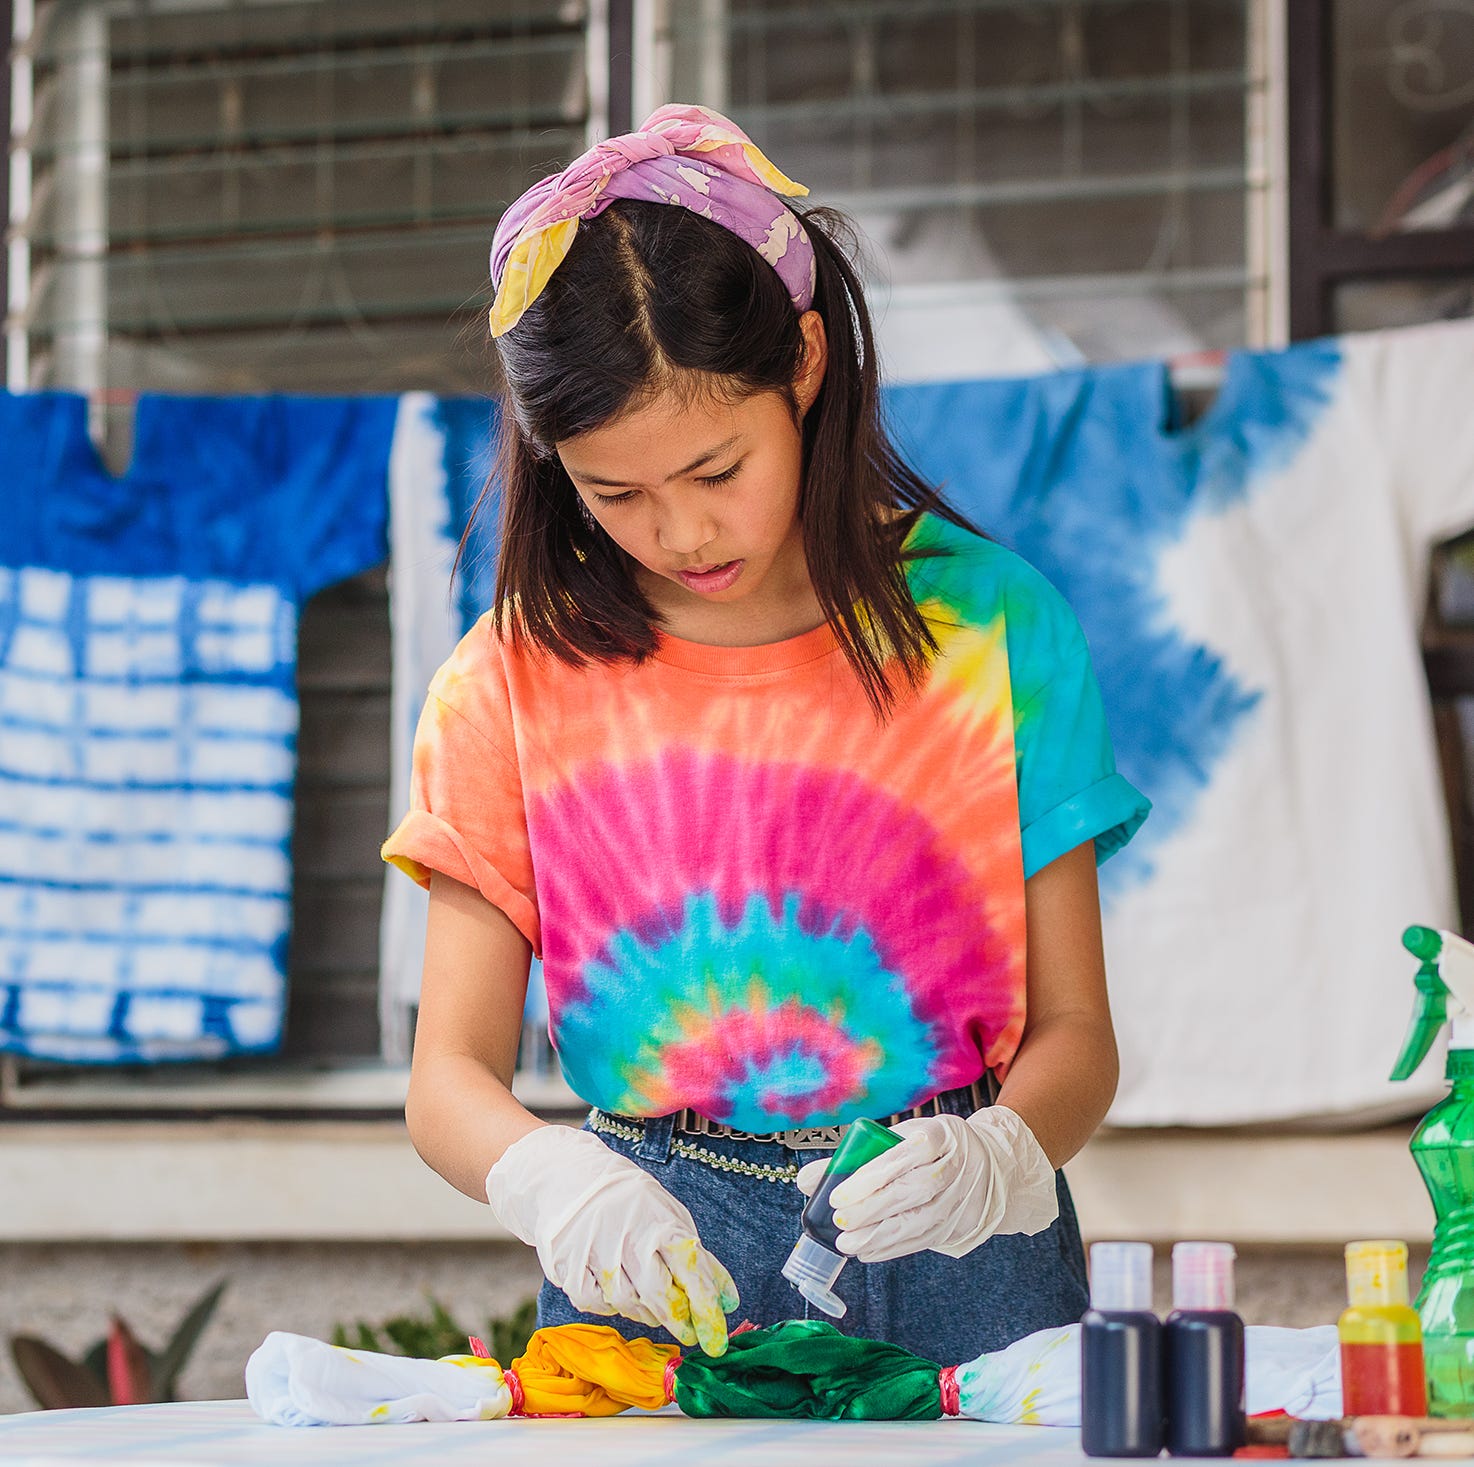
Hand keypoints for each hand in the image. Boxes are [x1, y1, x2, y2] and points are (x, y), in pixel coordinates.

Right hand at [485, 1126, 737, 1353]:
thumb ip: (698, 1258)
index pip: (690, 1269)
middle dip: (677, 1320)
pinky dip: (610, 1305)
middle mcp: (626, 1235)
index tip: (716, 1339)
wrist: (569, 1176)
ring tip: (653, 1306)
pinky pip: (595, 1303)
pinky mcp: (567, 1264)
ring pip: (627, 1303)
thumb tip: (728, 1300)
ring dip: (645, 1313)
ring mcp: (593, 1250)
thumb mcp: (669, 1215)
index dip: (705, 1308)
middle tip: (687, 1333)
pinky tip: (617, 1292)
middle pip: (658, 1294)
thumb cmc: (629, 1201)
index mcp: (658, 1220)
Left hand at [793, 1107, 1058, 1261]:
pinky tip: (867, 1251)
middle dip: (871, 1210)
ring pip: (919, 1221)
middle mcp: (953, 1168)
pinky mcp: (957, 1225)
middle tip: (840, 1222)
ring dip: (880, 1236)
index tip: (839, 1194)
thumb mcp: (903, 1136)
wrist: (989, 1165)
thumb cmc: (934, 1146)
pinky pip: (924, 1240)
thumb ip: (856, 1155)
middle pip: (912, 1191)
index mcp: (939, 1135)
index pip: (903, 1156)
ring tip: (847, 1243)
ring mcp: (958, 1200)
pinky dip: (893, 1249)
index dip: (870, 1177)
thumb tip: (806, 1180)